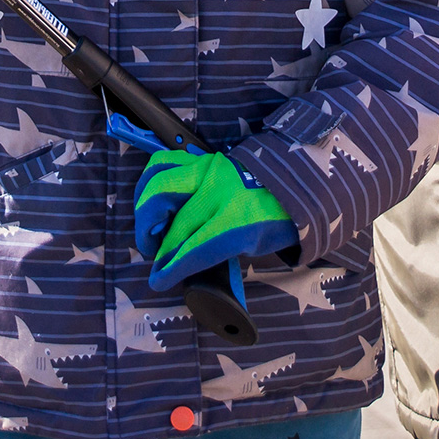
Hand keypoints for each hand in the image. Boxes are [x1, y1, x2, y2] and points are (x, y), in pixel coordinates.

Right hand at [133, 149, 296, 292]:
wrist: (292, 178)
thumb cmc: (275, 219)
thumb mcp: (255, 245)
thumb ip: (216, 253)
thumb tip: (178, 261)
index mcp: (241, 218)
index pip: (196, 249)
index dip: (171, 268)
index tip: (158, 280)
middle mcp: (220, 190)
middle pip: (173, 220)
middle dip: (155, 243)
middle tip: (155, 255)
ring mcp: (207, 168)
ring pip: (158, 183)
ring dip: (146, 210)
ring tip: (151, 228)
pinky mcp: (201, 158)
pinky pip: (163, 165)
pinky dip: (150, 184)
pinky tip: (152, 202)